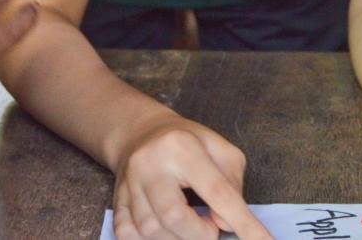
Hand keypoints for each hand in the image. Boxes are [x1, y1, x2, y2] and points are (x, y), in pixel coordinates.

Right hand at [110, 115, 269, 239]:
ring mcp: (129, 183)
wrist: (141, 133)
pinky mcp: (117, 199)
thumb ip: (232, 184)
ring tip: (192, 227)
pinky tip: (166, 232)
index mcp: (182, 147)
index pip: (218, 192)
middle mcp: (150, 164)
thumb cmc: (188, 142)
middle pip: (174, 216)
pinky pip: (128, 233)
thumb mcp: (221, 150)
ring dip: (178, 239)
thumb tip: (227, 223)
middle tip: (211, 229)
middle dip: (200, 234)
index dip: (244, 224)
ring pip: (150, 229)